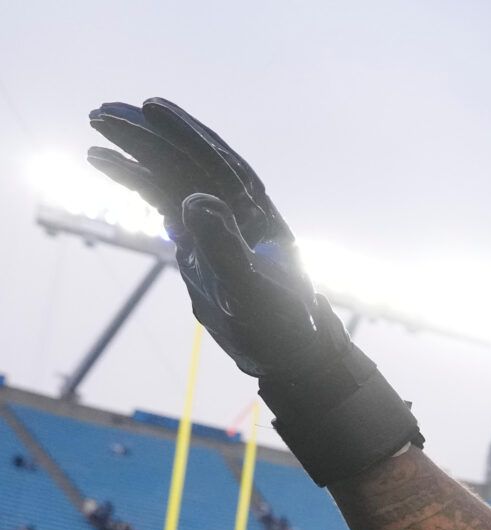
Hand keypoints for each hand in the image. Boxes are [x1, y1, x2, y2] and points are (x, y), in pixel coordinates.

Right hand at [87, 99, 329, 377]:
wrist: (284, 351)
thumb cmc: (278, 324)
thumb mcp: (251, 291)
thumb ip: (225, 248)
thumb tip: (194, 199)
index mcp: (257, 213)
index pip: (216, 164)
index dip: (184, 134)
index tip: (149, 107)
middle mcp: (237, 209)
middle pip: (188, 161)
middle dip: (148, 135)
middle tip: (101, 112)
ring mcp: (215, 221)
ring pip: (171, 175)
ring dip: (135, 151)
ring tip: (95, 126)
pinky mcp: (197, 238)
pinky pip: (162, 199)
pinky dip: (135, 180)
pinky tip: (107, 162)